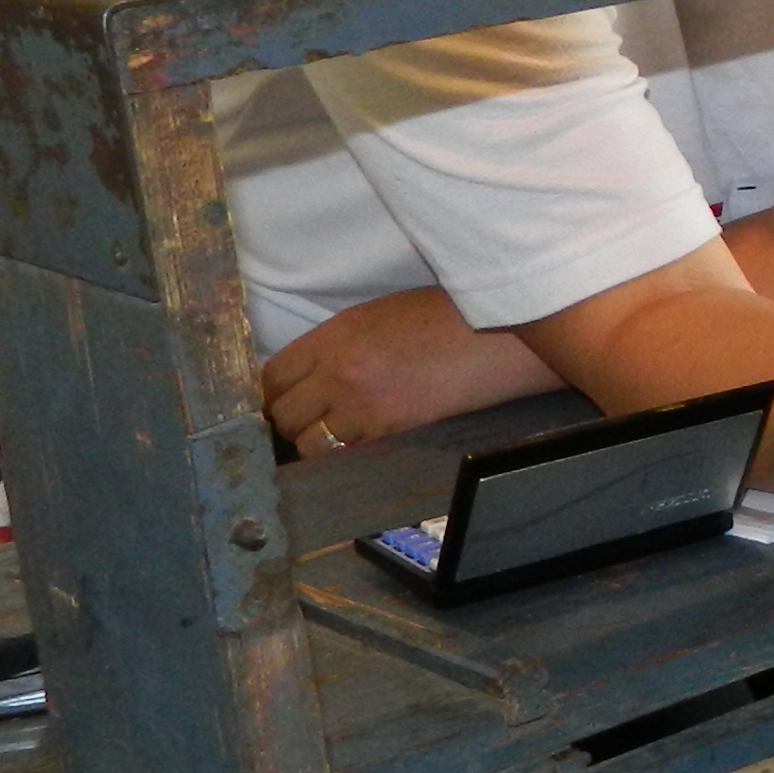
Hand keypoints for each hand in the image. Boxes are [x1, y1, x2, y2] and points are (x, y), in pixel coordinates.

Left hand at [263, 288, 556, 457]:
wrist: (499, 337)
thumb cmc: (447, 318)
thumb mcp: (378, 315)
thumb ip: (337, 345)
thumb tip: (312, 376)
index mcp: (334, 337)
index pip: (274, 377)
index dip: (274, 394)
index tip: (284, 402)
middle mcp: (339, 372)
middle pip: (284, 414)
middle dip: (291, 422)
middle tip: (306, 425)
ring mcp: (363, 406)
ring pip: (310, 444)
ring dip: (318, 445)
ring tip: (337, 439)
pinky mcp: (391, 433)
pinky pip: (347, 456)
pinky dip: (348, 456)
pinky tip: (364, 446)